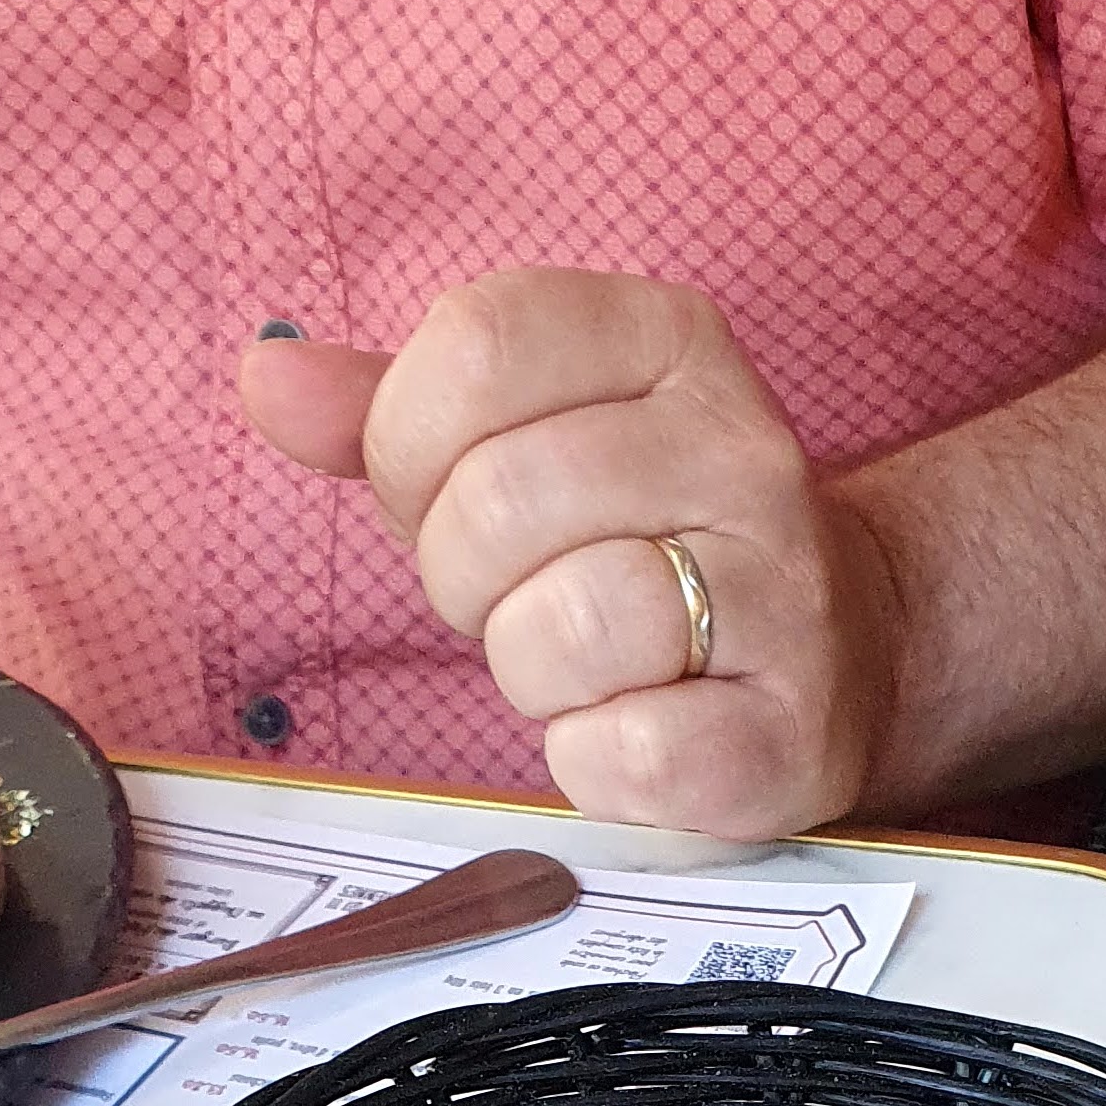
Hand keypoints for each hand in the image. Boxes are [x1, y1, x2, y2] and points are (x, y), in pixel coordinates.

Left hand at [239, 270, 904, 838]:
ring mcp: (781, 589)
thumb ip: (392, 412)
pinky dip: (590, 765)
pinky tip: (629, 738)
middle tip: (517, 599)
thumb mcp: (524, 441)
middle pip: (498, 498)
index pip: (472, 346)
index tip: (441, 498)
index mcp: (667, 340)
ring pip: (562, 627)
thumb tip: (265, 376)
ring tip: (577, 669)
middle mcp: (740, 447)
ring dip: (528, 675)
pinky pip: (622, 752)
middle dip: (462, 578)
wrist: (841, 656)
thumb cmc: (640, 545)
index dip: (408, 445)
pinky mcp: (791, 728)